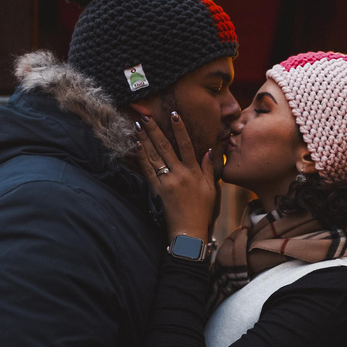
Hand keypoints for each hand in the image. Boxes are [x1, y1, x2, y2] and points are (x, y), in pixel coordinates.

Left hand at [135, 111, 215, 241]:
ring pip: (154, 156)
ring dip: (145, 139)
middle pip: (165, 147)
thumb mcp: (211, 189)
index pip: (186, 145)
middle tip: (146, 116)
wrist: (189, 231)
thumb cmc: (202, 211)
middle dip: (155, 130)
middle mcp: (179, 174)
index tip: (174, 115)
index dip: (179, 129)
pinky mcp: (156, 190)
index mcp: (193, 172)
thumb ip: (209, 168)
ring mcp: (166, 182)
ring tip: (137, 125)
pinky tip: (136, 145)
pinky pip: (147, 170)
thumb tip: (209, 150)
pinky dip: (141, 157)